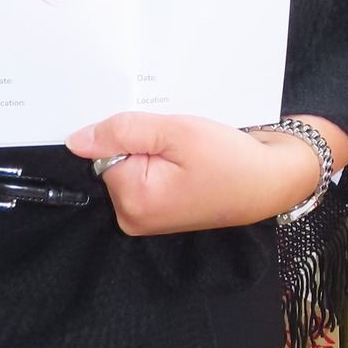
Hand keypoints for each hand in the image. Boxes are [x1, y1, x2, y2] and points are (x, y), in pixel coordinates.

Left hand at [65, 112, 321, 235]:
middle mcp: (133, 217)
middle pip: (115, 159)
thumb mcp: (176, 133)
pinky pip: (149, 174)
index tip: (163, 129)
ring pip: (133, 164)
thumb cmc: (230, 159)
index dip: (131, 132)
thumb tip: (75, 140)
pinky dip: (164, 160)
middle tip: (179, 137)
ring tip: (188, 147)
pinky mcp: (162, 210)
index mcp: (132, 201)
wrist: (272, 180)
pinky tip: (190, 156)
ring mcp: (147, 217)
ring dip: (155, 148)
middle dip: (142, 140)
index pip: (104, 151)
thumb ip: (123, 132)